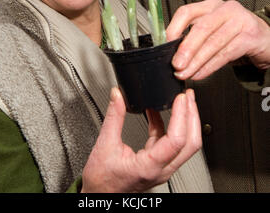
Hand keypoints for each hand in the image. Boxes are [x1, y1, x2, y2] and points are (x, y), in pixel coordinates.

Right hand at [81, 88, 200, 192]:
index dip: (181, 116)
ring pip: (185, 145)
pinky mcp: (158, 164)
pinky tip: (158, 112)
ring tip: (180, 101)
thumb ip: (114, 117)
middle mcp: (161, 170)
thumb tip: (117, 95)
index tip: (180, 98)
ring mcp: (162, 168)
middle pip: (190, 143)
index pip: (176, 140)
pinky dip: (168, 125)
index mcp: (149, 166)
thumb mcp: (105, 144)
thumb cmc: (102, 180)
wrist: (99, 195)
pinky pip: (171, 143)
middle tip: (188, 96)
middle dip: (192, 116)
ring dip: (185, 120)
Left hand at [167, 0, 269, 80]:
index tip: (165, 46)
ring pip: (213, 43)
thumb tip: (171, 53)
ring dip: (196, 62)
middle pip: (201, 28)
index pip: (187, 12)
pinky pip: (226, 53)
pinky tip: (200, 74)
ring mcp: (240, 20)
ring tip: (185, 73)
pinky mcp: (250, 36)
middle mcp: (225, 8)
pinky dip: (210, 66)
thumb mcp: (213, 30)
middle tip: (176, 65)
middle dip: (186, 49)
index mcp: (210, 5)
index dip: (174, 28)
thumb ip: (194, 36)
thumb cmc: (234, 35)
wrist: (265, 39)